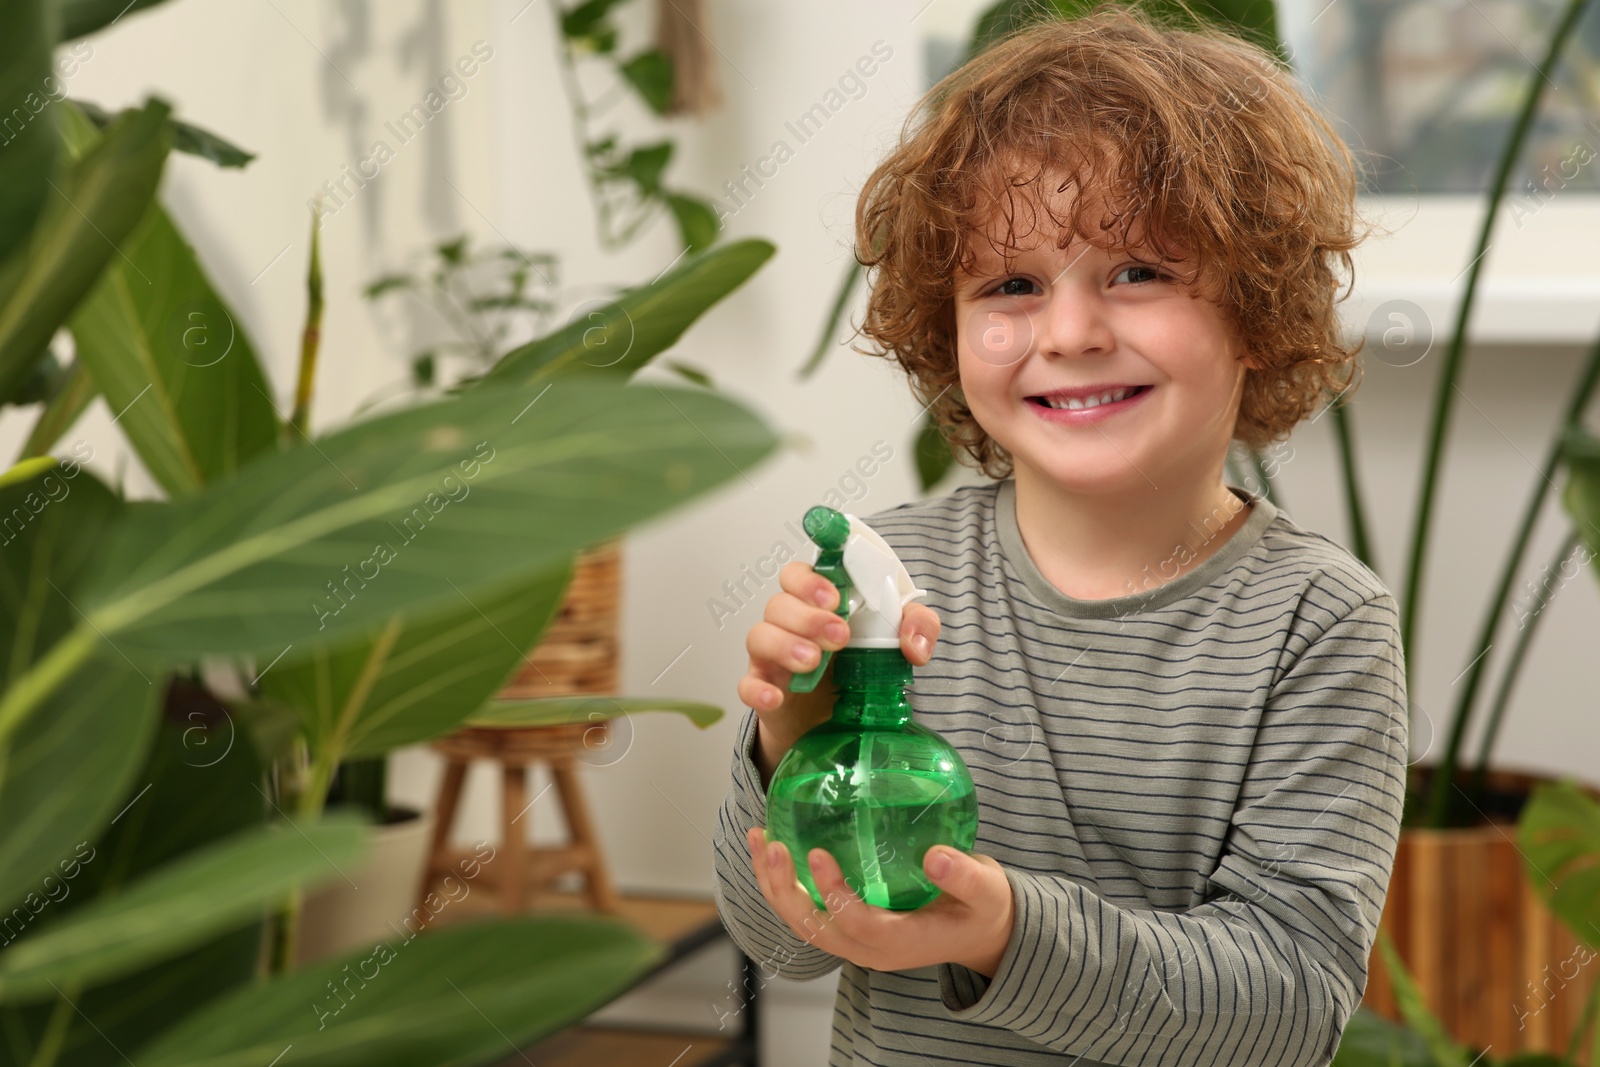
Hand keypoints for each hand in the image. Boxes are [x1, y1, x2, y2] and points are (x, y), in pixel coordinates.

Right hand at [738, 560, 940, 782]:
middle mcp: (790, 623)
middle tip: (838, 636)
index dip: (810, 580)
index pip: (798, 574)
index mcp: (818, 602)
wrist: (837, 720)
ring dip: (784, 644)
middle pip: (779, 603)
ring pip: (759, 635)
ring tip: (812, 661)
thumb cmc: (860, 666)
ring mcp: (773, 656)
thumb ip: (918, 627)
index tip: (834, 598)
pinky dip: (757, 688)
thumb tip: (915, 645)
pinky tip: (777, 697)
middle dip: (807, 617)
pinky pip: (747, 684)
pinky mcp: (765, 689)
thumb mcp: (898, 640)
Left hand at [745, 826, 1014, 976]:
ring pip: (802, 922)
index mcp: (901, 942)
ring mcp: (856, 941)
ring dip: (774, 885)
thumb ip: (963, 876)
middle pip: (813, 928)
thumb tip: (936, 854)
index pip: (856, 922)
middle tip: (772, 845)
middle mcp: (870, 948)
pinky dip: (784, 883)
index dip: (833, 892)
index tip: (818, 853)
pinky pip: (807, 911)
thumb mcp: (986, 890)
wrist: (982, 931)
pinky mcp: (849, 926)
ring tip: (759, 838)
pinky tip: (773, 847)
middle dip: (785, 889)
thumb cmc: (983, 908)